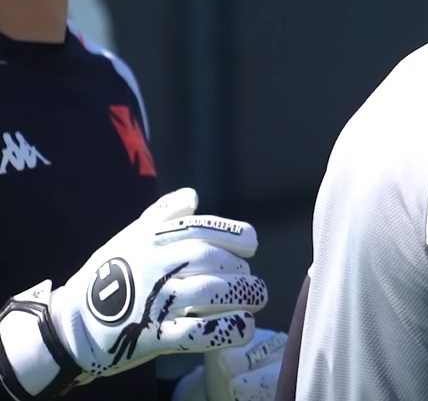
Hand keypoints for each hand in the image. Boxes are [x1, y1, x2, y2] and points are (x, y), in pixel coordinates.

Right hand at [0, 188, 267, 398]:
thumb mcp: (130, 237)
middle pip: (211, 260)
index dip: (235, 235)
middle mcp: (154, 266)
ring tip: (253, 300)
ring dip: (241, 296)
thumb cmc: (108, 276)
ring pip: (210, 292)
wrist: (70, 323)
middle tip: (248, 279)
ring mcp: (154, 301)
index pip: (201, 228)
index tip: (250, 245)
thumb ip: (163, 214)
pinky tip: (240, 326)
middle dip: (239, 268)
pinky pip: (197, 332)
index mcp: (150, 240)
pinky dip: (225, 329)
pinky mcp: (153, 336)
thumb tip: (192, 194)